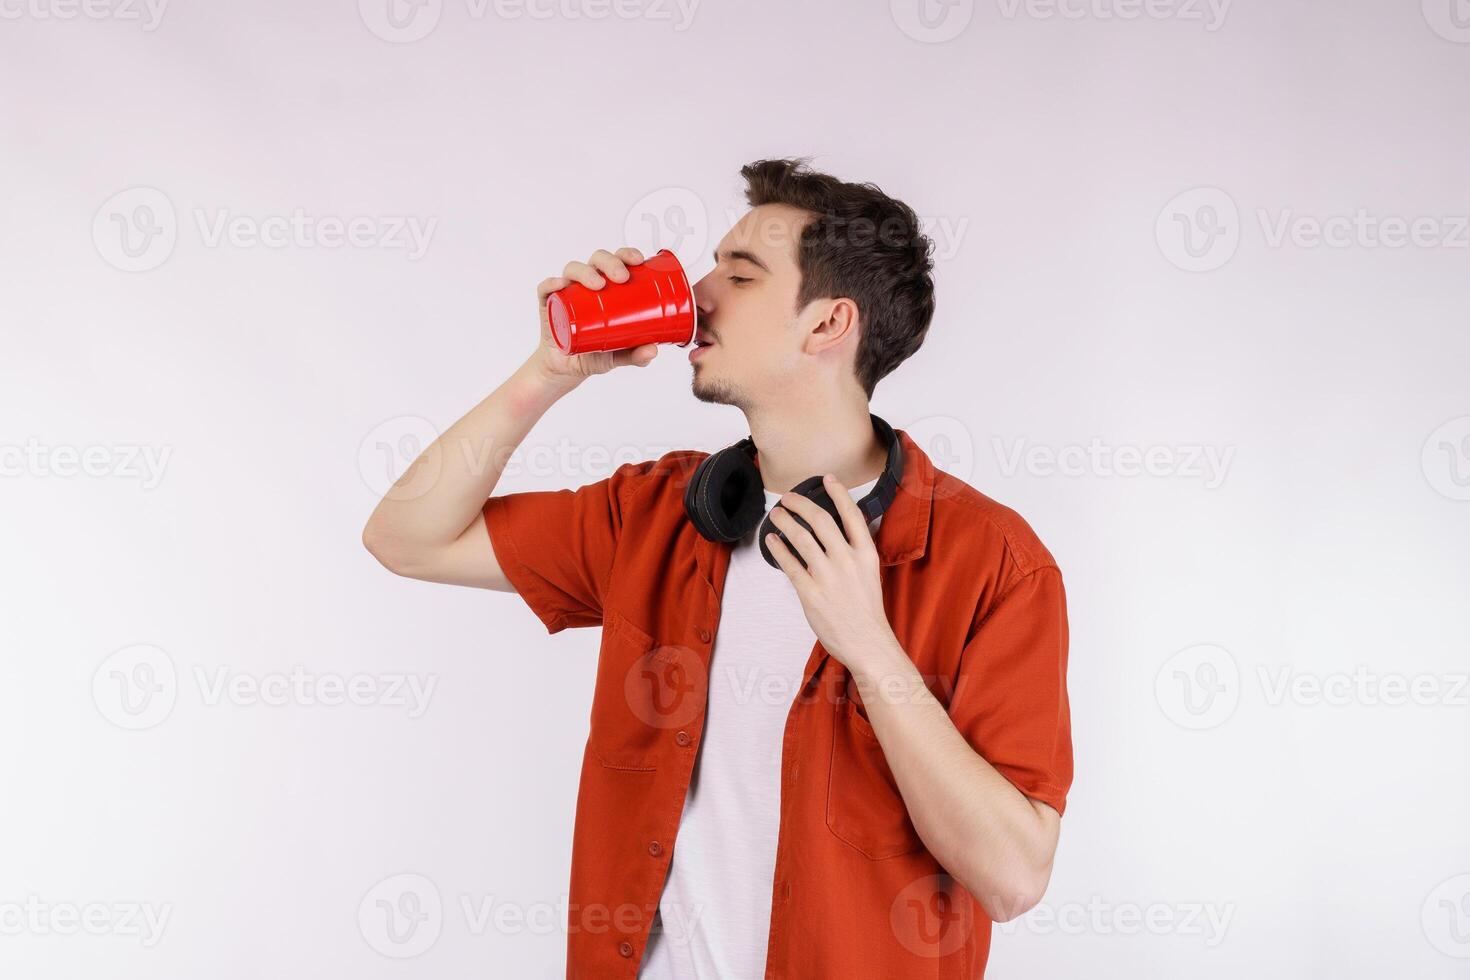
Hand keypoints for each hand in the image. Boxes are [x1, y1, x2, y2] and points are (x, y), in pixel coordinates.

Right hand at [532, 247, 659, 386]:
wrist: (566, 368)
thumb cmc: (594, 352)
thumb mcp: (618, 355)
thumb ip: (635, 355)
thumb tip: (652, 350)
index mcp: (609, 287)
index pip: (618, 261)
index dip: (627, 254)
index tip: (638, 260)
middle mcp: (587, 283)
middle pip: (597, 260)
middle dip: (610, 262)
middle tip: (622, 277)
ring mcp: (567, 292)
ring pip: (573, 270)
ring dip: (585, 272)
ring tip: (597, 285)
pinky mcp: (548, 304)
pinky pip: (546, 288)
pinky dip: (551, 284)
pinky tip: (560, 285)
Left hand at [764, 474, 902, 677]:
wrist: (867, 642)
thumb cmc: (867, 612)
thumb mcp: (869, 574)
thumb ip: (852, 555)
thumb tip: (831, 539)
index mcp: (866, 554)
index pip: (852, 514)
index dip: (839, 493)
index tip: (827, 479)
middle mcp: (847, 560)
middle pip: (821, 519)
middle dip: (801, 503)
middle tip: (789, 496)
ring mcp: (828, 575)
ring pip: (801, 537)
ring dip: (785, 521)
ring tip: (776, 513)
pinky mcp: (810, 592)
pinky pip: (790, 564)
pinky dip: (778, 548)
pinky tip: (772, 540)